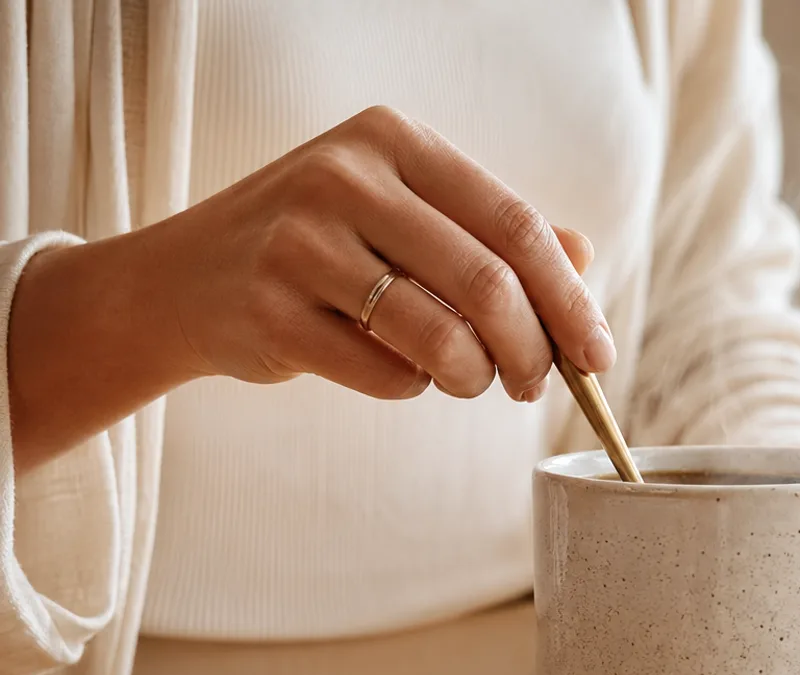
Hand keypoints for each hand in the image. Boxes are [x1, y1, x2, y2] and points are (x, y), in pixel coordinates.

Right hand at [135, 104, 607, 401]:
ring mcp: (300, 243)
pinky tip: (395, 369)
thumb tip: (583, 259)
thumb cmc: (319, 247)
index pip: (515, 224)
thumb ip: (491, 232)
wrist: (180, 281)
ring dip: (475, 378)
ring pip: (442, 338)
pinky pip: (386, 375)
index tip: (598, 353)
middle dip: (533, 352)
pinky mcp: (270, 312)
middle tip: (538, 385)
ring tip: (469, 381)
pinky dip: (411, 387)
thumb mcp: (404, 212)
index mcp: (394, 141)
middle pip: (488, 285)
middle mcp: (345, 178)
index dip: (569, 298)